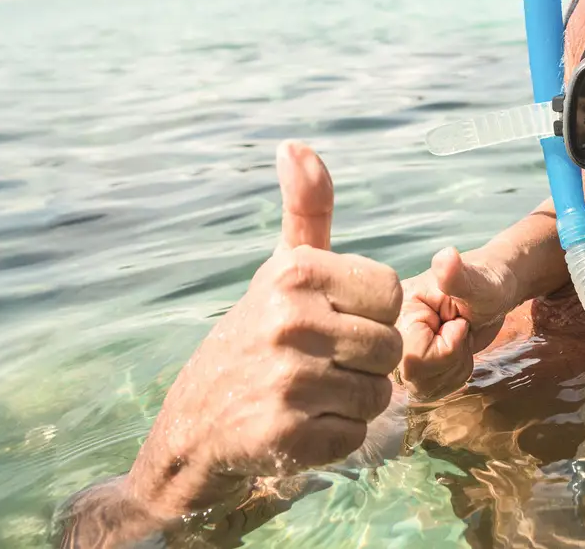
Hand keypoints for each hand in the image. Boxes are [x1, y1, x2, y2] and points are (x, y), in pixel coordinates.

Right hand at [125, 141, 403, 519]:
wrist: (194, 427)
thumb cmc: (255, 338)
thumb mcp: (281, 270)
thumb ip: (306, 211)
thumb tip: (296, 145)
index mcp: (294, 274)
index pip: (391, 293)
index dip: (370, 314)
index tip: (330, 321)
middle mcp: (289, 321)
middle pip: (391, 348)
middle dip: (364, 365)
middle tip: (317, 365)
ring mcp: (287, 380)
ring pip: (378, 396)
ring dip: (351, 403)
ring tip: (307, 395)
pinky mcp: (286, 435)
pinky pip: (356, 436)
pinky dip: (335, 439)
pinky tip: (297, 426)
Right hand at [396, 245, 516, 402]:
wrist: (491, 292)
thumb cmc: (487, 284)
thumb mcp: (478, 282)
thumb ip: (458, 276)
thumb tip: (446, 256)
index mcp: (397, 310)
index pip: (414, 358)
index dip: (447, 347)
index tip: (458, 322)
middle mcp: (391, 333)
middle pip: (417, 377)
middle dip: (451, 359)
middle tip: (460, 330)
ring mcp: (398, 351)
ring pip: (424, 388)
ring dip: (454, 368)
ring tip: (459, 338)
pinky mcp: (410, 366)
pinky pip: (431, 391)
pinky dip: (453, 375)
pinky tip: (456, 350)